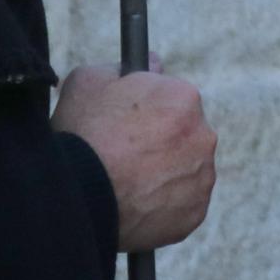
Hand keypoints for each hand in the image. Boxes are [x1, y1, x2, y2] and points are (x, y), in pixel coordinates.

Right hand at [57, 65, 217, 253]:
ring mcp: (202, 177)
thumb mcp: (89, 81)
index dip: (147, 111)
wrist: (75, 197)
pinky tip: (135, 204)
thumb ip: (122, 68)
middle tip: (125, 156)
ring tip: (126, 183)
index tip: (128, 125)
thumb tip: (152, 65)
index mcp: (184, 98)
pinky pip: (182, 204)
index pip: (172, 99)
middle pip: (184, 135)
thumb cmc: (81, 136)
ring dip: (164, 174)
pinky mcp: (195, 213)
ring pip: (185, 170)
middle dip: (160, 142)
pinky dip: (163, 205)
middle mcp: (203, 136)